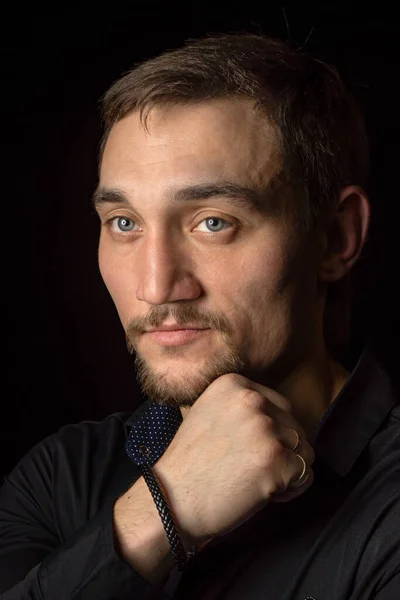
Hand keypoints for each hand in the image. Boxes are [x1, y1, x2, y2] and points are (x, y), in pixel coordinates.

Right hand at [153, 373, 313, 545]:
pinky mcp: (276, 460)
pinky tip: (263, 494)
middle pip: (295, 427)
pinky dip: (291, 490)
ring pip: (305, 450)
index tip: (248, 451)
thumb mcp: (208, 413)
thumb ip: (240, 406)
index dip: (272, 434)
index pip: (280, 406)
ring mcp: (265, 429)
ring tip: (257, 481)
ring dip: (288, 471)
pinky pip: (306, 475)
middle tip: (251, 470)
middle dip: (281, 452)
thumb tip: (277, 417)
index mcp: (234, 384)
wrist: (170, 500)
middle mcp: (252, 400)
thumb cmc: (190, 464)